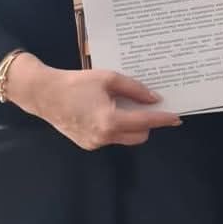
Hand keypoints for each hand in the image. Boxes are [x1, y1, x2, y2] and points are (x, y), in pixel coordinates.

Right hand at [5, 53, 180, 149]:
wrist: (45, 94)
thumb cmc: (77, 82)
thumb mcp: (108, 78)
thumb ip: (134, 89)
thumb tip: (154, 99)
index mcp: (110, 120)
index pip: (145, 122)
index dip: (163, 119)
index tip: (177, 117)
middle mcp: (104, 137)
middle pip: (139, 135)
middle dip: (147, 123)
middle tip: (147, 105)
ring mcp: (95, 144)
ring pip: (125, 138)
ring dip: (131, 125)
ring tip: (126, 105)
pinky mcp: (87, 144)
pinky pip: (111, 137)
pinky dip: (116, 127)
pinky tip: (108, 111)